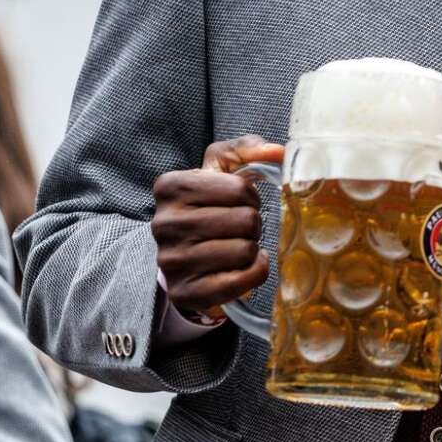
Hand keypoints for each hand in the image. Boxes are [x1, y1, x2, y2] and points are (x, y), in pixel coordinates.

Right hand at [152, 136, 284, 317]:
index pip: (241, 189)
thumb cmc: (209, 204)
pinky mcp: (184, 292)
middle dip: (252, 223)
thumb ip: (247, 149)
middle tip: (239, 228)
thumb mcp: (220, 168)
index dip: (250, 197)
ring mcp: (171, 261)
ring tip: (235, 245)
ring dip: (251, 248)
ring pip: (246, 251)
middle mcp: (164, 224)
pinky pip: (244, 280)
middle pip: (246, 221)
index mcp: (170, 186)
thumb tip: (278, 151)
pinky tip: (242, 265)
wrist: (185, 253)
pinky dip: (254, 272)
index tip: (238, 203)